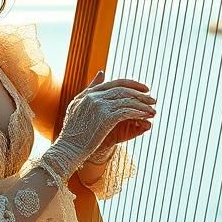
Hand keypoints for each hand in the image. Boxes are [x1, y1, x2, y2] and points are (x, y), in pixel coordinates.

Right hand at [39, 68, 155, 180]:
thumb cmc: (73, 132)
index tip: (144, 88)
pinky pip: (127, 111)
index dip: (132, 84)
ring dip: (143, 105)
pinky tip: (146, 116)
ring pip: (127, 100)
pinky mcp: (105, 117)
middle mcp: (94, 96)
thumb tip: (102, 72)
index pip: (116, 83)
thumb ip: (91, 89)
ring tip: (153, 110)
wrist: (68, 148)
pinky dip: (139, 113)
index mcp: (89, 94)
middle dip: (141, 95)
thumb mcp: (78, 106)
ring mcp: (99, 105)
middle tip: (153, 100)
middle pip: (124, 90)